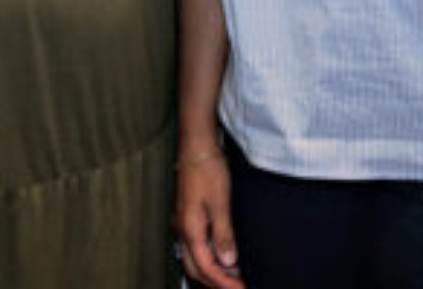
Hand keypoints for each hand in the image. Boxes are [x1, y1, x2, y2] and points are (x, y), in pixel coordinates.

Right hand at [174, 154, 242, 287]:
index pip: (207, 268)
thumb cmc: (207, 169)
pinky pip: (197, 247)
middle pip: (197, 270)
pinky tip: (224, 255)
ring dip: (213, 272)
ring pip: (195, 260)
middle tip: (239, 286)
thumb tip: (228, 260)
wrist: (197, 147)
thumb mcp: (220, 203)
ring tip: (235, 275)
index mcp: (190, 229)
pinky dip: (210, 258)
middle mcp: (183, 230)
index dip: (225, 283)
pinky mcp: (189, 217)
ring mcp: (184, 224)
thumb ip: (223, 234)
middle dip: (217, 283)